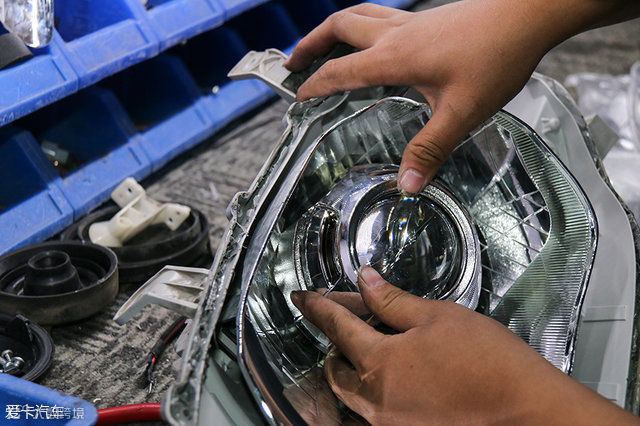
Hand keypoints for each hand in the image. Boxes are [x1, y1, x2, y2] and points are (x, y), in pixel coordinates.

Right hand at [284, 1, 637, 193]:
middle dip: (310, 44)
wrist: (528, 15)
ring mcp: (412, 21)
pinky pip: (381, 15)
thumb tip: (407, 184)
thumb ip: (430, 149)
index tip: (298, 97)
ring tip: (321, 44)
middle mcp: (396, 34)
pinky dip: (361, 24)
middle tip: (292, 61)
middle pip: (338, 28)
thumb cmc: (496, 58)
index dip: (314, 85)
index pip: (340, 71)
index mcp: (394, 58)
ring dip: (332, 28)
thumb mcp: (461, 113)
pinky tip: (373, 40)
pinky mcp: (428, 17)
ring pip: (357, 14)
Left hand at [290, 267, 637, 423]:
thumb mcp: (437, 316)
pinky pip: (371, 410)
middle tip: (345, 319)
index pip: (335, 326)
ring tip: (366, 348)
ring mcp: (389, 422)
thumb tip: (365, 281)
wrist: (525, 409)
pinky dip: (370, 389)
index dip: (317, 306)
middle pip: (335, 366)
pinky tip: (390, 374)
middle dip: (333, 341)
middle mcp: (376, 398)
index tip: (303, 298)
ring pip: (350, 393)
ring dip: (349, 368)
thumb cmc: (488, 362)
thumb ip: (393, 300)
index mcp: (379, 362)